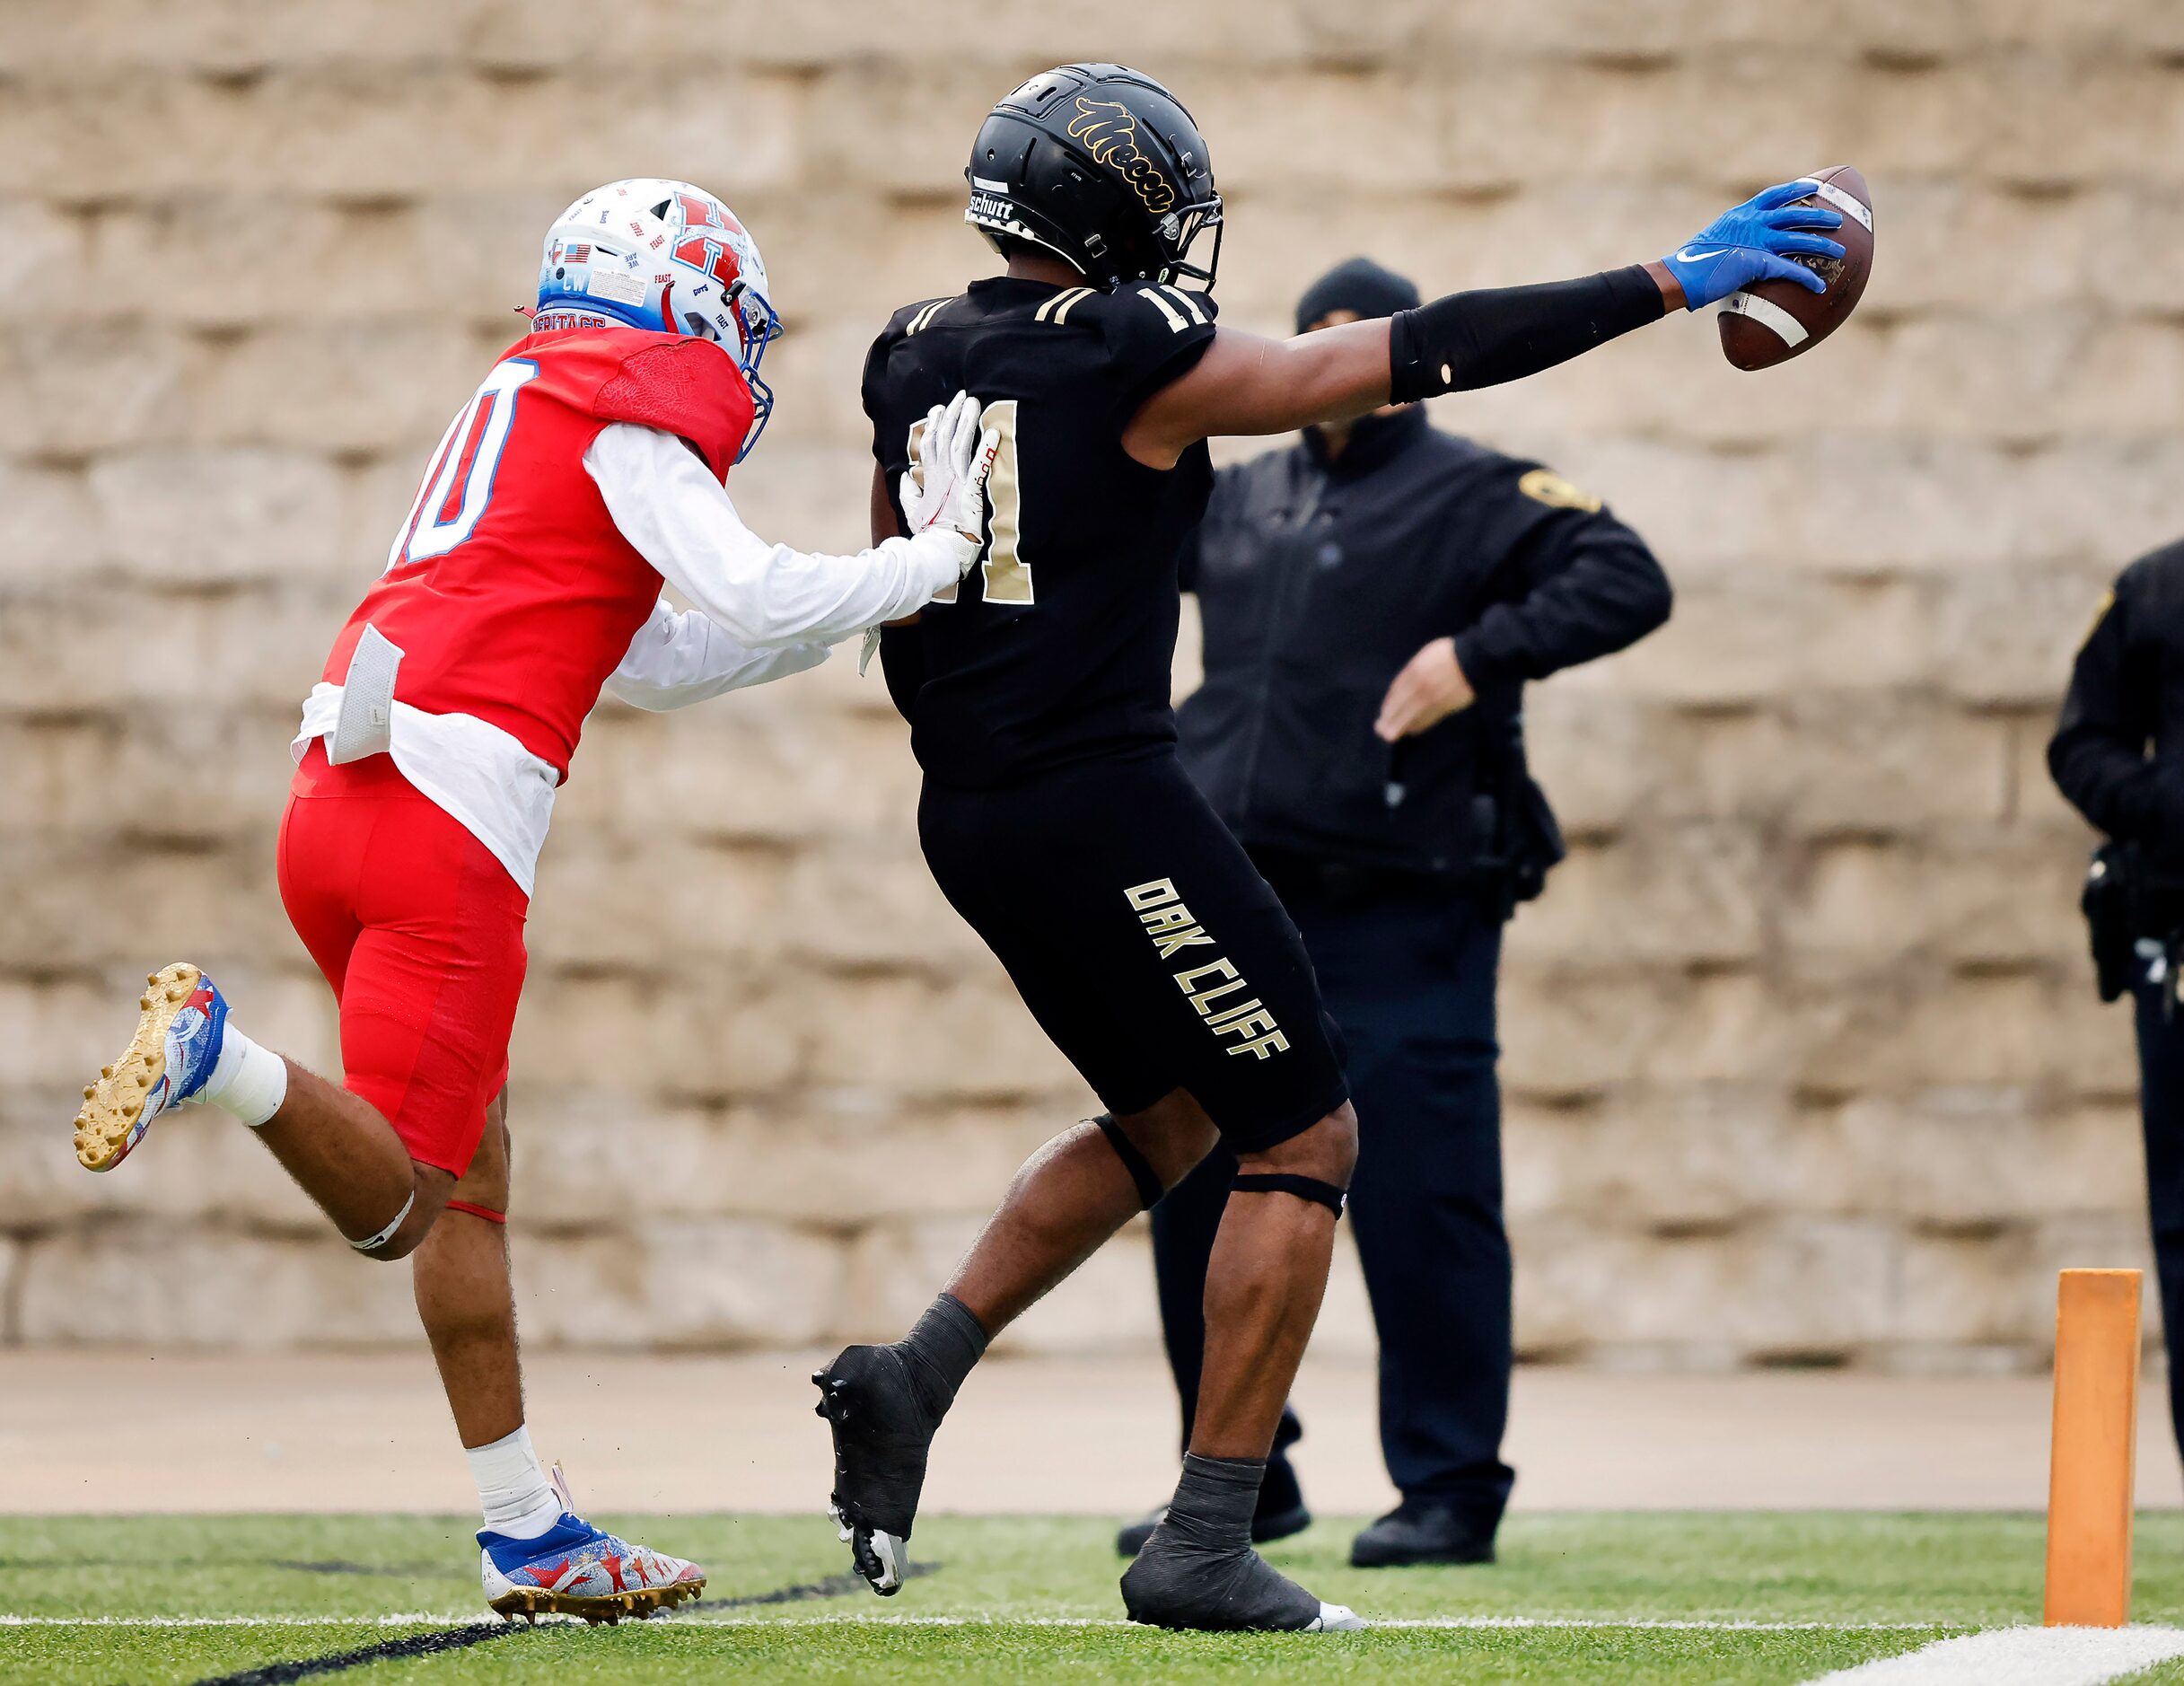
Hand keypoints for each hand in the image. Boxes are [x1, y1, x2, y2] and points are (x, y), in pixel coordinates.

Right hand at [901, 391, 999, 575]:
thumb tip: (904, 478)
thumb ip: (907, 492)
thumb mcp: (912, 511)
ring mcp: (955, 482)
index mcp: (929, 478)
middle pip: (944, 437)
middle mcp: (941, 475)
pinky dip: (987, 449)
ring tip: (972, 402)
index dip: (933, 424)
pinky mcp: (970, 492)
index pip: (929, 444)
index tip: (939, 409)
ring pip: (959, 443)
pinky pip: (980, 466)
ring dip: (966, 421)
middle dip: (951, 414)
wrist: (939, 551)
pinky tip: (994, 432)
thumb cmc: (928, 534)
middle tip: (960, 395)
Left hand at [1374, 637, 1473, 741]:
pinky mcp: (1444, 706)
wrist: (1474, 659)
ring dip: (1400, 727)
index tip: (1384, 713)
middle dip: (1388, 719)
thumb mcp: (1426, 656)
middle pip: (1399, 706)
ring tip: (1391, 735)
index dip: (1388, 704)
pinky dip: (1418, 726)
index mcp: (1414, 670)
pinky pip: (1427, 719)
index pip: (1395, 691)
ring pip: (1411, 716)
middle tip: (1380, 730)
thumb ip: (1414, 670)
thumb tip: (1404, 685)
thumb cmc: (1450, 654)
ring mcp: (1431, 697)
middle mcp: (1419, 685)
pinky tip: (1412, 731)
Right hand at [1660, 181, 1845, 311]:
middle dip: (1819, 215)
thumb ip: (1732, 238)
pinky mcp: (1757, 261)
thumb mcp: (1714, 240)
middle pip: (1794, 213)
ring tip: (1840, 252)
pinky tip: (1819, 286)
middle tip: (1837, 219)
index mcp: (1741, 214)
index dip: (1795, 189)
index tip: (1812, 186)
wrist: (1681, 273)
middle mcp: (1752, 222)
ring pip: (1798, 238)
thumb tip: (1739, 250)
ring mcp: (1756, 240)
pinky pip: (1789, 269)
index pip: (1774, 194)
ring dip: (1822, 245)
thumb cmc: (1692, 262)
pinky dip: (1806, 278)